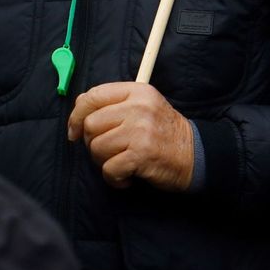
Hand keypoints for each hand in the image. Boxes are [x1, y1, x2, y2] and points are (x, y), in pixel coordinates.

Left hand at [66, 82, 194, 190]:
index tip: (74, 131)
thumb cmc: (163, 133)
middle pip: (90, 125)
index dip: (76, 115)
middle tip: (109, 152)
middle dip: (92, 143)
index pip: (92, 96)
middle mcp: (138, 107)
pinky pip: (109, 169)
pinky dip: (114, 178)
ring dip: (104, 162)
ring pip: (96, 148)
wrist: (195, 155)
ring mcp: (140, 130)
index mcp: (136, 91)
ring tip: (121, 163)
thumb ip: (115, 105)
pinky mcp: (141, 153)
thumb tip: (78, 115)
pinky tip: (127, 177)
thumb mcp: (144, 106)